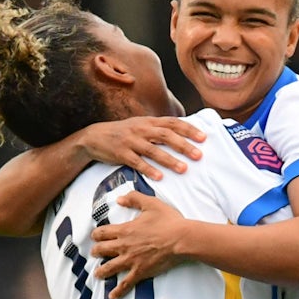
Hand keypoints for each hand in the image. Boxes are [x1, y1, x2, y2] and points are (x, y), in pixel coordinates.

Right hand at [82, 117, 205, 179]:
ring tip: (183, 169)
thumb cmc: (123, 133)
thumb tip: (182, 134)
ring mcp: (131, 141)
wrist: (94, 137)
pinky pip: (137, 162)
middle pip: (166, 135)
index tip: (203, 137)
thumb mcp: (140, 125)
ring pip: (153, 150)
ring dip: (170, 160)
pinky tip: (160, 177)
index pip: (173, 122)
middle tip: (199, 155)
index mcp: (149, 121)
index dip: (189, 129)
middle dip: (184, 145)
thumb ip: (158, 129)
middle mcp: (141, 129)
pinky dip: (149, 170)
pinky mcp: (121, 153)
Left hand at [91, 191, 188, 298]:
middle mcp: (124, 246)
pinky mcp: (140, 272)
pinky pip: (125, 284)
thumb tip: (119, 198)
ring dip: (101, 271)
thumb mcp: (151, 204)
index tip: (95, 236)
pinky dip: (118, 291)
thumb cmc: (168, 221)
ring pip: (109, 268)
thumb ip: (134, 199)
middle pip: (102, 250)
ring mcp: (131, 260)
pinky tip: (112, 296)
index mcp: (125, 230)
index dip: (96, 234)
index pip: (103, 233)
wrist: (181, 239)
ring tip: (97, 274)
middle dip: (96, 252)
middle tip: (95, 253)